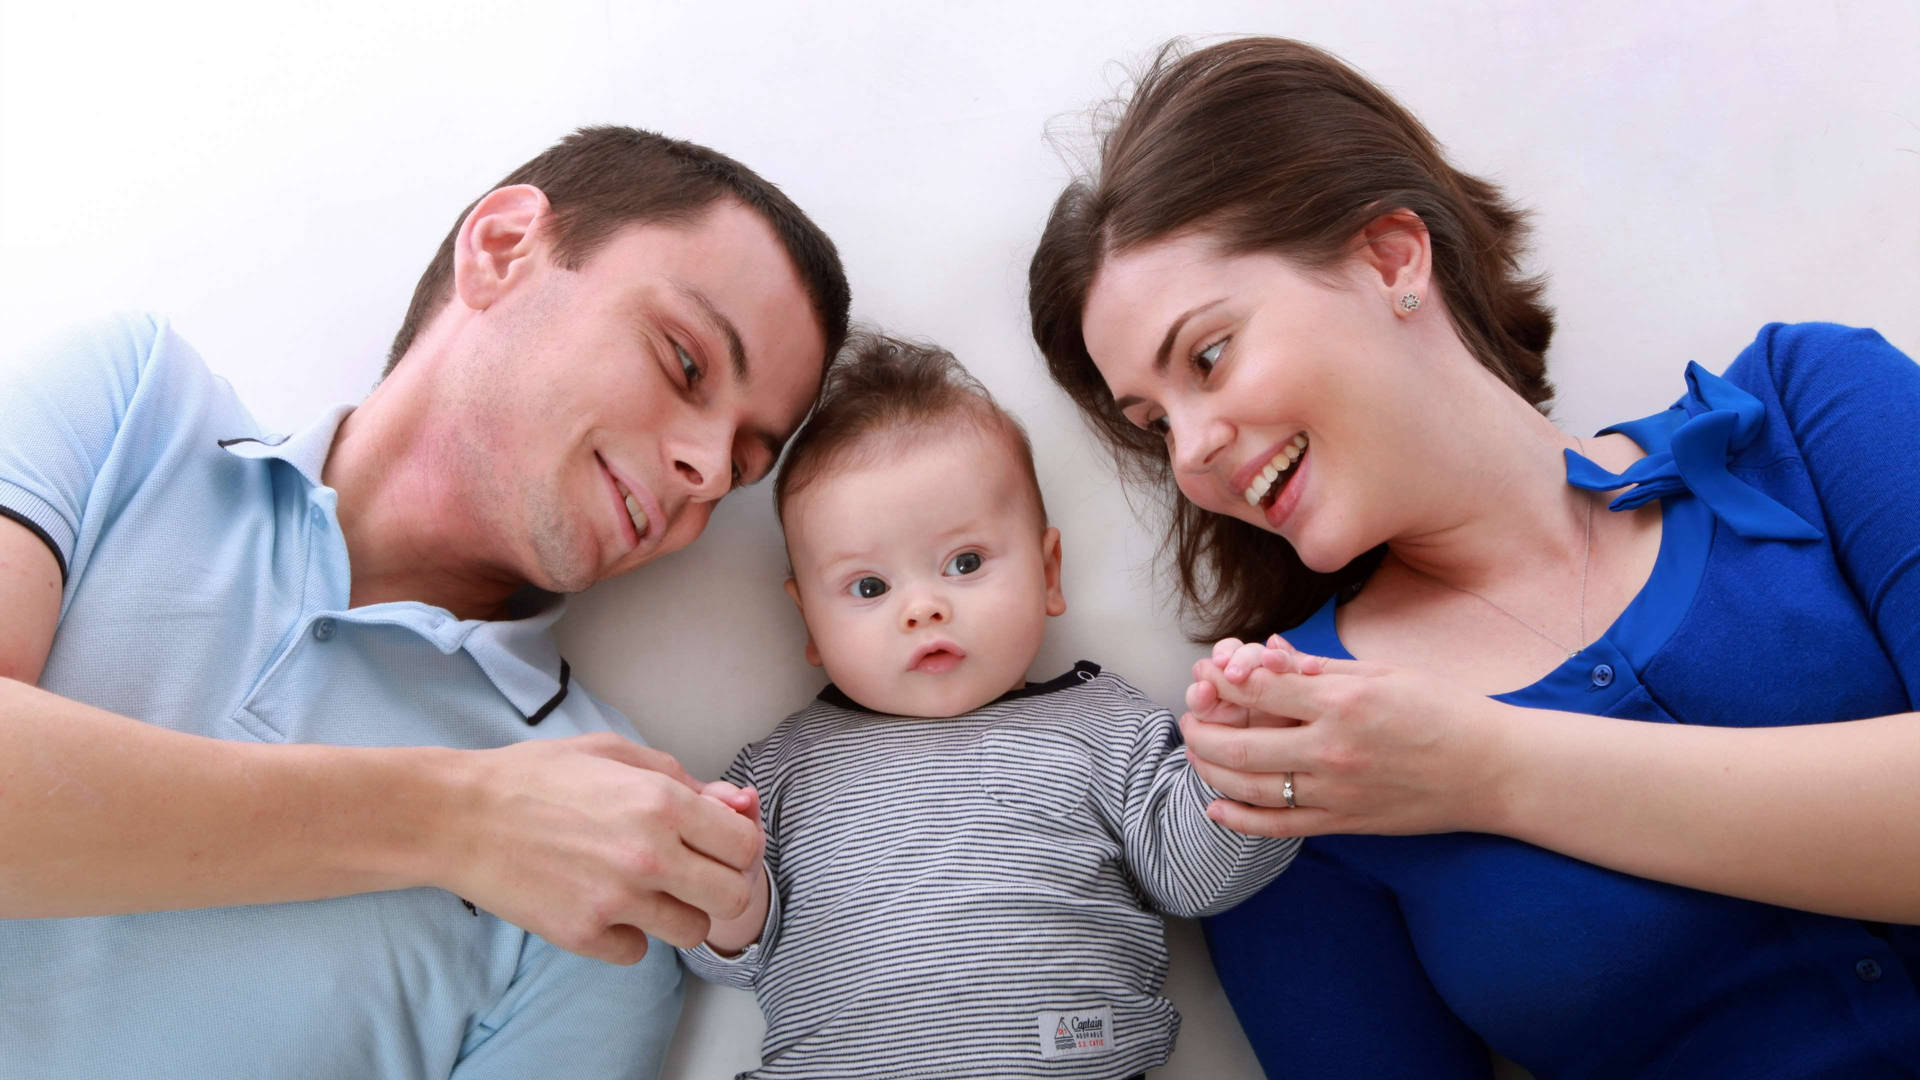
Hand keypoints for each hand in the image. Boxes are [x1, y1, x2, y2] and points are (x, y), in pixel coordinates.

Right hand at [442, 734, 764, 964]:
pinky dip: (628, 936)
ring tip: (645, 891)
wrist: (461, 816)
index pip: (746, 844)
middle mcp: (649, 856)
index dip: (737, 845)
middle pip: (733, 895)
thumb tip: (735, 803)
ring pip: (692, 932)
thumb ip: (683, 779)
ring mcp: (617, 902)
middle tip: (692, 874)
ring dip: (678, 913)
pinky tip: (605, 907)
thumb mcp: (614, 753)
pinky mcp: (584, 935)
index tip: (717, 845)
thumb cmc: (536, 776)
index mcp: (662, 803)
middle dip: (721, 884)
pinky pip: (638, 953)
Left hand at [1179, 644, 1511, 838]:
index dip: (1221, 680)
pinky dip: (1239, 819)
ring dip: (1209, 771)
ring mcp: (1337, 793)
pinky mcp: (1345, 823)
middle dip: (1201, 731)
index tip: (1209, 674)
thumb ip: (1319, 669)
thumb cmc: (1445, 711)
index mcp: (1343, 702)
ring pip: (1249, 789)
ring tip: (1197, 754)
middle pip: (1238, 746)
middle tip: (1190, 718)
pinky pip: (1278, 827)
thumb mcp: (1383, 673)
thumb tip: (1267, 654)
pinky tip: (1215, 807)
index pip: (1257, 690)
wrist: (1495, 770)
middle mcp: (1333, 750)